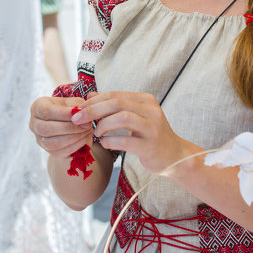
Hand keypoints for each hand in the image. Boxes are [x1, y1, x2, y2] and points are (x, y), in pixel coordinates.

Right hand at [30, 96, 92, 158]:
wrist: (71, 127)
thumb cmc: (71, 111)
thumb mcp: (73, 103)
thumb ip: (76, 105)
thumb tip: (80, 112)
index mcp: (38, 107)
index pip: (46, 111)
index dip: (64, 113)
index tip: (80, 113)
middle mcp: (34, 124)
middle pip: (47, 129)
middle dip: (69, 127)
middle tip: (86, 124)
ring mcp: (40, 139)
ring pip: (53, 143)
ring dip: (73, 137)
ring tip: (87, 131)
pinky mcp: (49, 151)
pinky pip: (61, 152)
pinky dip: (75, 145)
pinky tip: (84, 138)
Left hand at [71, 91, 192, 174]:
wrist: (175, 156)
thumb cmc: (151, 136)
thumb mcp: (135, 117)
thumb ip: (115, 106)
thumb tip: (90, 95)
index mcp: (146, 100)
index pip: (115, 95)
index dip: (94, 101)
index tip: (78, 109)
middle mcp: (151, 111)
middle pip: (117, 103)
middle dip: (93, 110)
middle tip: (77, 119)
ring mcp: (152, 128)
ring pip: (122, 118)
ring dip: (103, 125)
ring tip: (95, 133)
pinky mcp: (150, 146)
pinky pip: (125, 140)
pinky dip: (110, 141)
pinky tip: (104, 144)